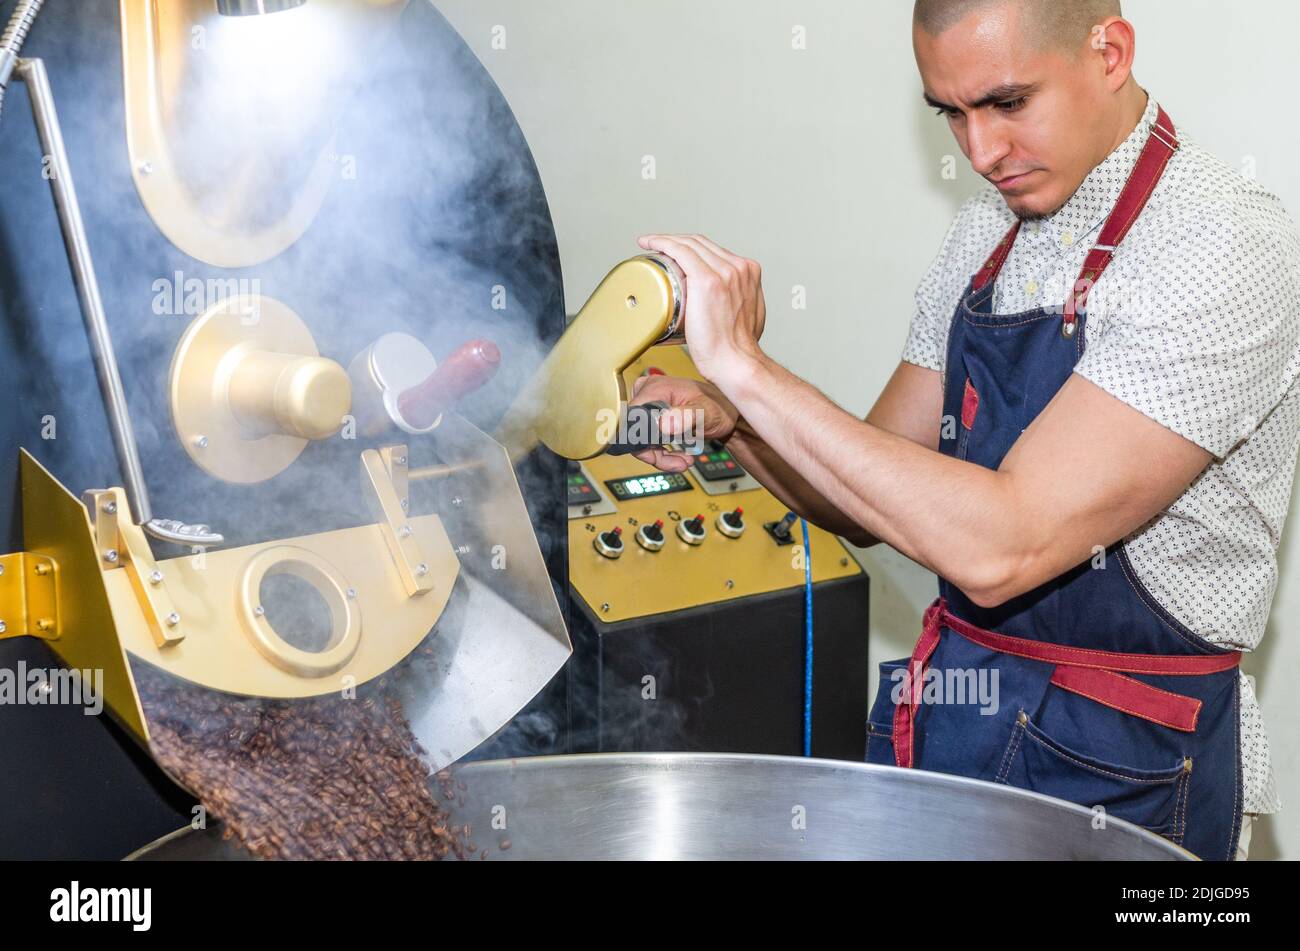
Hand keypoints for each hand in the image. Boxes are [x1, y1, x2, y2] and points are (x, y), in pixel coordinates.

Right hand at [630, 373, 740, 472]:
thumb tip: (662, 424)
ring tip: (683, 462)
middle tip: (677, 464)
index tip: (658, 455)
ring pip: (641, 440)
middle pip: (635, 432)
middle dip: (654, 453)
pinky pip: (649, 441)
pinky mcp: (654, 417)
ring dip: (661, 457)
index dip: (641, 440)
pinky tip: (680, 458)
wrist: (727, 412)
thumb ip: (685, 416)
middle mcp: (648, 394)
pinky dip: (663, 454)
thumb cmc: (720, 407)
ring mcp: (650, 405)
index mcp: (655, 388)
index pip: (632, 419)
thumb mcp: (705, 412)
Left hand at [635, 233, 766, 386]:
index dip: (690, 247)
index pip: (714, 250)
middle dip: (676, 242)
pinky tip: (650, 243)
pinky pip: (680, 251)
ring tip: (649, 245)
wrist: (736, 362)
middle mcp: (738, 268)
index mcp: (748, 272)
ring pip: (689, 244)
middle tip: (657, 248)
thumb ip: (739, 303)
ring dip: (666, 240)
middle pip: (701, 243)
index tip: (675, 253)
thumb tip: (724, 306)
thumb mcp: (748, 316)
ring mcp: (724, 272)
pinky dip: (662, 243)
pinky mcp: (707, 280)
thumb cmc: (735, 349)